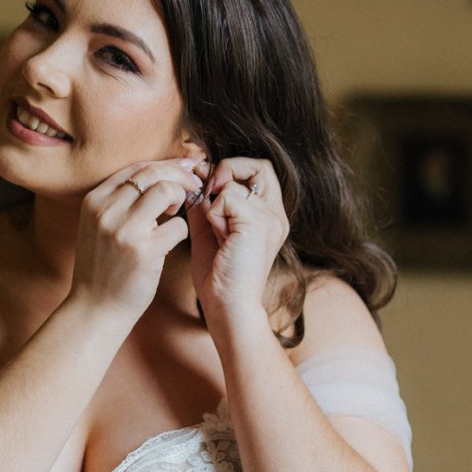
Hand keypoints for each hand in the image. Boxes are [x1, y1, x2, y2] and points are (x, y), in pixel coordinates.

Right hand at [71, 157, 204, 320]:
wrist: (94, 310)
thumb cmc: (102, 269)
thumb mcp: (98, 228)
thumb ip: (118, 203)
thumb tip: (157, 176)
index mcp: (94, 201)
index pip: (136, 168)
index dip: (164, 165)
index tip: (183, 169)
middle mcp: (106, 210)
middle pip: (152, 173)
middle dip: (179, 175)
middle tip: (193, 185)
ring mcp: (124, 230)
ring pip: (166, 190)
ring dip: (181, 197)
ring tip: (177, 212)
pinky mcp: (143, 251)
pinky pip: (178, 226)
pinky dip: (181, 231)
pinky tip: (172, 242)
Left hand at [186, 157, 289, 322]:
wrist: (228, 306)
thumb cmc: (219, 278)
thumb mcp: (209, 232)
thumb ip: (205, 205)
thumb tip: (195, 180)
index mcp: (269, 216)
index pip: (260, 171)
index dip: (233, 169)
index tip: (208, 185)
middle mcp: (276, 214)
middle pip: (260, 165)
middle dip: (228, 169)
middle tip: (209, 192)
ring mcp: (270, 218)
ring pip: (233, 184)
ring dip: (214, 205)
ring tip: (218, 234)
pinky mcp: (258, 223)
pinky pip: (225, 198)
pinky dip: (213, 215)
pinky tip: (219, 239)